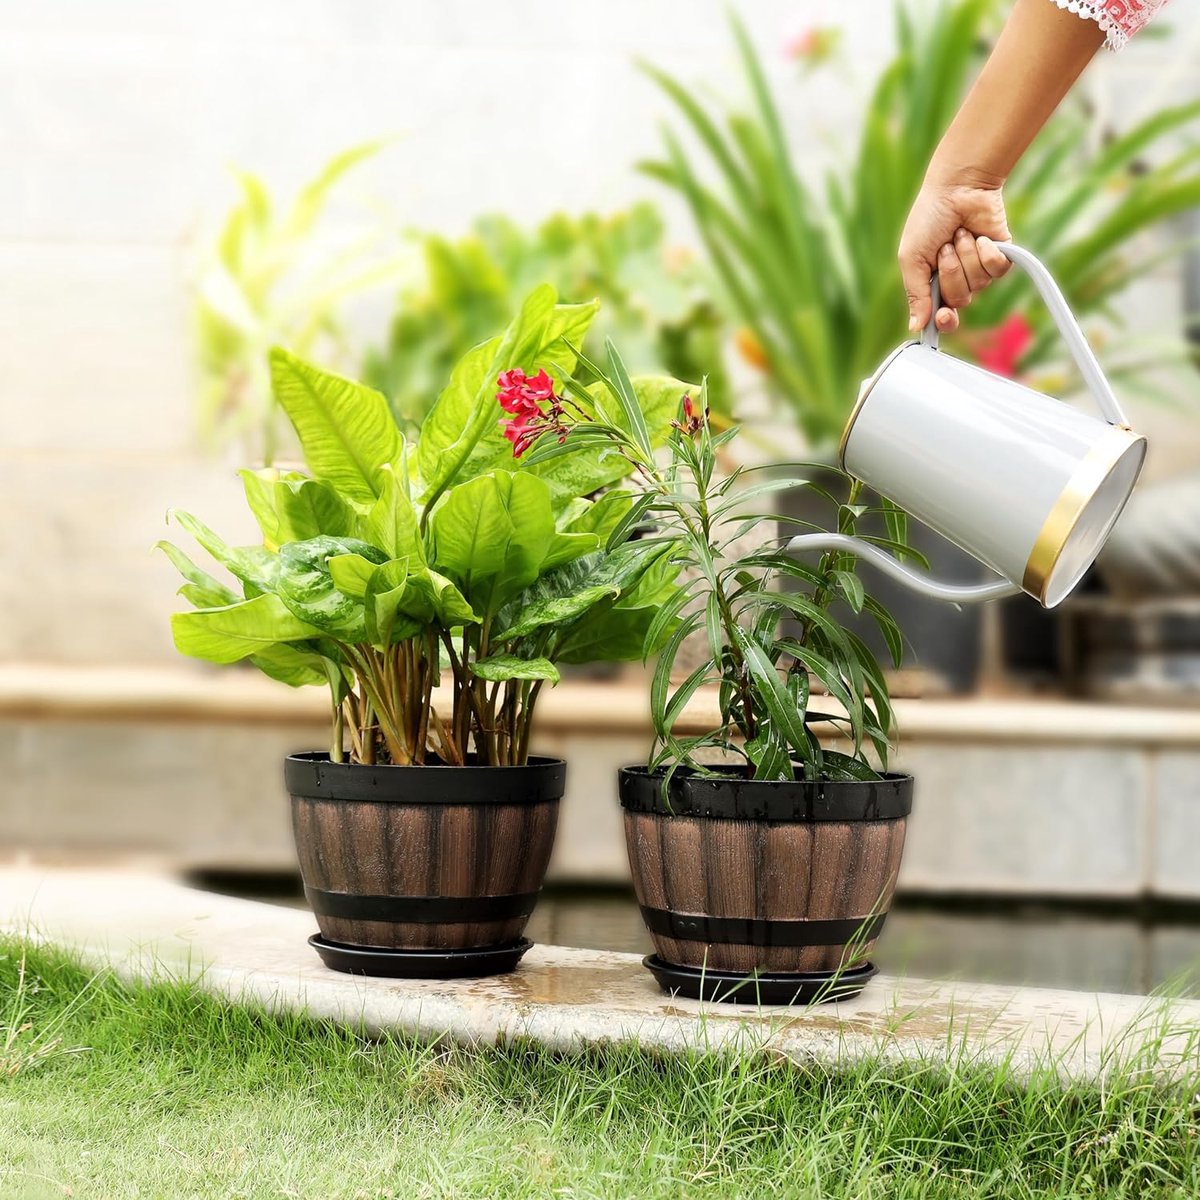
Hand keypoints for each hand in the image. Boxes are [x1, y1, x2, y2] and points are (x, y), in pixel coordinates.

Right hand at [898, 175, 1012, 333]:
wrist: (957, 188)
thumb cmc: (929, 219)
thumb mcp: (911, 258)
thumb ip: (915, 294)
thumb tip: (916, 326)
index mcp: (934, 284)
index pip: (942, 317)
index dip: (945, 321)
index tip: (943, 316)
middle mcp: (958, 280)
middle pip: (960, 301)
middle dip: (951, 272)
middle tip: (945, 248)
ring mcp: (980, 269)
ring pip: (979, 284)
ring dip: (966, 256)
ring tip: (961, 235)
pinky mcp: (1001, 256)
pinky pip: (997, 270)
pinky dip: (986, 252)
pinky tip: (980, 236)